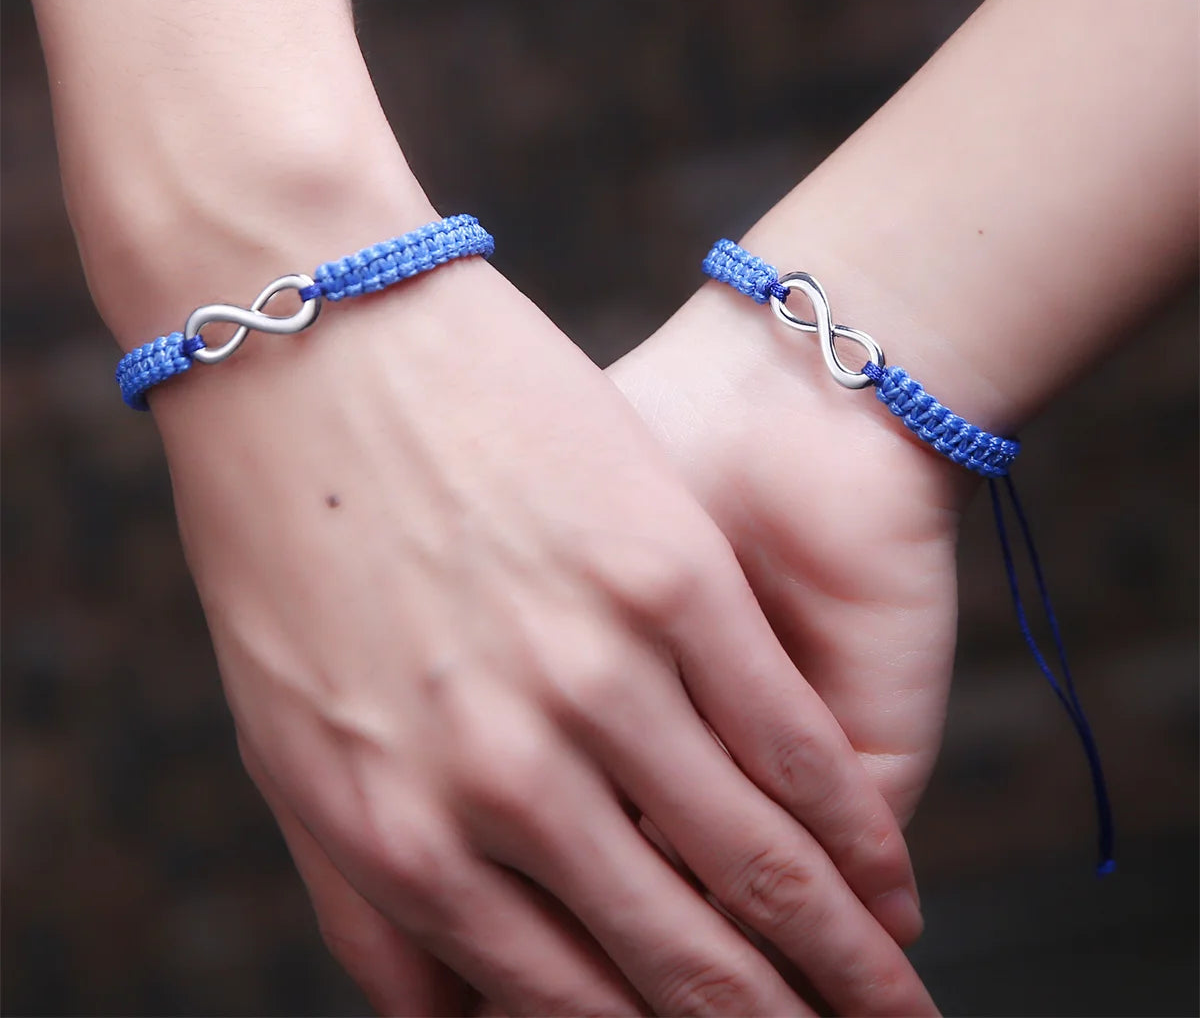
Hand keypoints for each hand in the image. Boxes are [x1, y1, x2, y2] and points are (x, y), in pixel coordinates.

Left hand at [153, 236, 934, 1015]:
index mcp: (400, 830)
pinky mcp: (669, 581)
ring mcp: (594, 675)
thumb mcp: (291, 741)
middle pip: (674, 961)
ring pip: (756, 867)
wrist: (319, 344)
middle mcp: (502, 777)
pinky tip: (891, 895)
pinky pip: (790, 744)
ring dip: (839, 968)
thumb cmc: (296, 541)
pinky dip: (856, 839)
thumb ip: (367, 895)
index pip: (560, 1001)